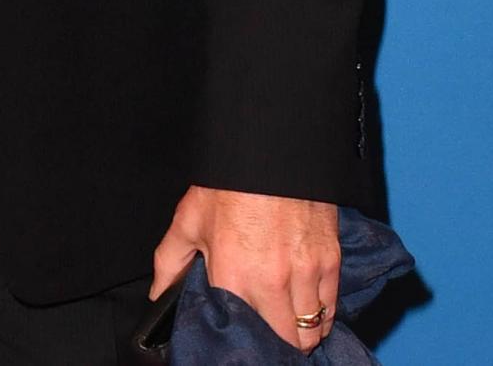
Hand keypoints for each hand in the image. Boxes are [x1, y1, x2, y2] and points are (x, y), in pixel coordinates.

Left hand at [152, 185, 338, 352]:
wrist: (270, 148)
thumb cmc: (228, 183)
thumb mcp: (188, 220)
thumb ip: (170, 263)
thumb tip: (160, 294)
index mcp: (234, 278)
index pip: (245, 336)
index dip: (245, 342)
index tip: (242, 339)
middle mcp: (273, 284)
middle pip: (287, 344)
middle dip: (277, 345)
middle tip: (268, 334)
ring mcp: (306, 274)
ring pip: (312, 331)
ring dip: (301, 333)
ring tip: (289, 324)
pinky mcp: (330, 260)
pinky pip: (332, 307)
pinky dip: (323, 314)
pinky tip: (309, 307)